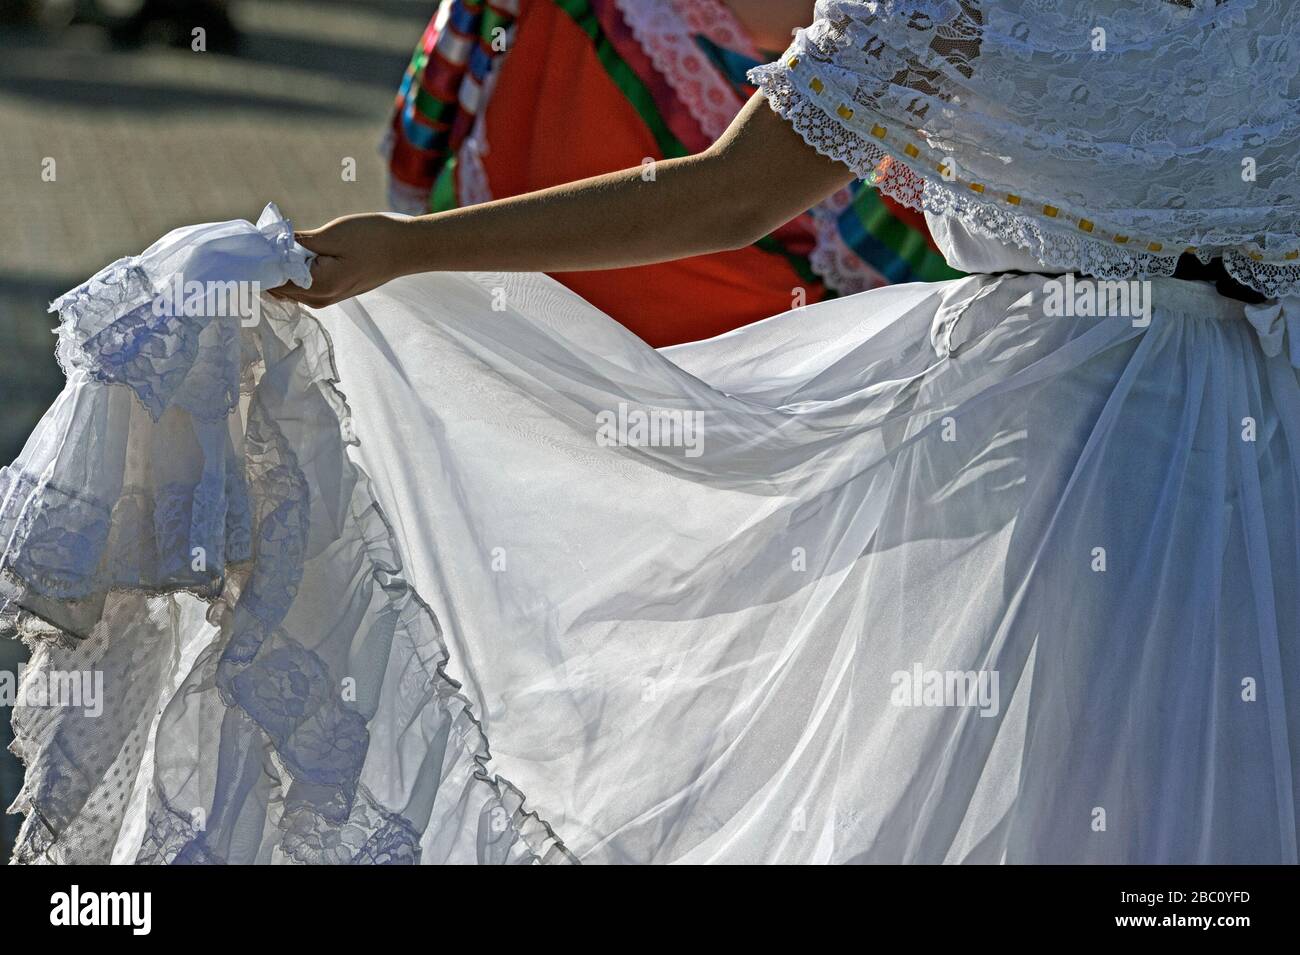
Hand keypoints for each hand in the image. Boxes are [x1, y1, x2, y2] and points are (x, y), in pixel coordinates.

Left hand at [270, 213, 411, 306]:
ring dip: (282, 267)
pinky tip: (297, 251)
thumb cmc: (374, 238)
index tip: (252, 243)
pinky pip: (305, 284)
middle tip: (261, 239)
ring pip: (291, 286)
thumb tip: (269, 245)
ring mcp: (329, 297)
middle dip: (268, 266)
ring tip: (278, 243)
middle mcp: (321, 299)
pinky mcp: (336, 290)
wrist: (407, 248)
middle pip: (280, 287)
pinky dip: (296, 270)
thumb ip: (298, 242)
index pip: (274, 281)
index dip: (260, 263)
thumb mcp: (332, 234)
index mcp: (318, 287)